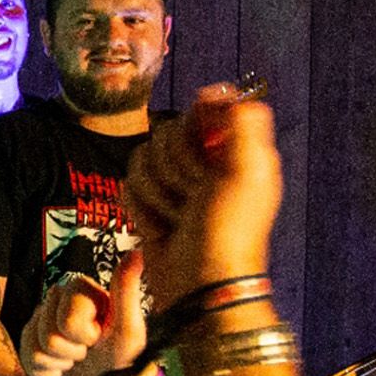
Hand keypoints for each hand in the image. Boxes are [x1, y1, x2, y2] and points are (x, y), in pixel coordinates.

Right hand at [19, 252, 148, 375]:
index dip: (85, 337)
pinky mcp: (27, 337)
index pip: (68, 322)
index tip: (99, 336)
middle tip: (88, 350)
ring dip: (62, 362)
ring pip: (38, 349)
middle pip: (50, 336)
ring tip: (76, 357)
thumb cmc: (118, 355)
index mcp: (79, 287)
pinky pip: (30, 360)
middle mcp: (56, 296)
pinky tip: (62, 364)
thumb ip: (127, 291)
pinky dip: (50, 370)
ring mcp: (38, 316)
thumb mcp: (128, 330)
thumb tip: (137, 252)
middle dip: (71, 351)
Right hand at [123, 84, 281, 304]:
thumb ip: (242, 124)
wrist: (199, 285)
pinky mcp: (150, 205)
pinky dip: (142, 209)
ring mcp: (175, 186)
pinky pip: (127, 186)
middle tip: (196, 194)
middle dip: (175, 167)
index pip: (197, 111)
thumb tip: (218, 90)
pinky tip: (162, 227)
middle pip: (164, 134)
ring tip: (179, 217)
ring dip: (158, 193)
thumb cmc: (228, 232)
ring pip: (141, 160)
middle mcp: (204, 164)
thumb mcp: (248, 173)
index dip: (193, 129)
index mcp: (233, 151)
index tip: (206, 152)